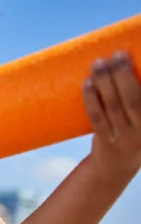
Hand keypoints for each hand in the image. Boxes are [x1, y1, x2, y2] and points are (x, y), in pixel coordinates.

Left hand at [84, 52, 140, 181]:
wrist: (116, 168)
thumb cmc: (132, 130)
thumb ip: (135, 97)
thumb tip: (123, 59)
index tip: (133, 55)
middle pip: (134, 101)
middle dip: (124, 76)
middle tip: (116, 55)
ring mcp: (124, 139)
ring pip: (114, 108)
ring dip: (105, 83)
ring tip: (98, 63)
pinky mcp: (105, 143)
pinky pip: (97, 119)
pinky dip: (92, 100)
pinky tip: (87, 83)